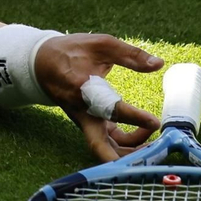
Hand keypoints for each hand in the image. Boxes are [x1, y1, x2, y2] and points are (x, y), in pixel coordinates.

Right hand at [34, 33, 162, 161]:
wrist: (42, 63)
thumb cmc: (71, 51)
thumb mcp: (101, 44)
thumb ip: (131, 55)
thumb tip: (158, 64)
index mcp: (83, 91)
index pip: (111, 110)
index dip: (135, 118)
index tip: (155, 122)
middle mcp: (83, 113)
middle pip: (100, 147)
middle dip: (126, 156)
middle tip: (153, 152)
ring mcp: (86, 122)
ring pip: (106, 149)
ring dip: (129, 152)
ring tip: (155, 145)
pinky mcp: (90, 124)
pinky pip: (108, 141)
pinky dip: (126, 144)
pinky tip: (145, 135)